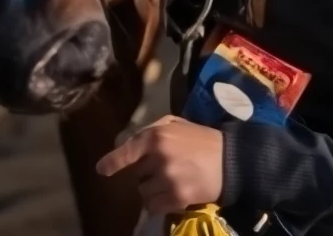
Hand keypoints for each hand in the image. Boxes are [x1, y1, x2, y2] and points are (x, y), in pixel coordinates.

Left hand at [96, 115, 223, 215]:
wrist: (230, 160)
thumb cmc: (202, 139)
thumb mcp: (177, 124)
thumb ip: (153, 131)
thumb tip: (129, 144)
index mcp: (157, 135)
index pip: (128, 150)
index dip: (113, 161)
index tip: (102, 170)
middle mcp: (159, 156)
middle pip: (137, 174)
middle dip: (146, 173)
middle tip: (164, 169)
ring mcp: (167, 179)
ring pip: (143, 193)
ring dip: (152, 191)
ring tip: (170, 183)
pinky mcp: (176, 198)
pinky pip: (154, 207)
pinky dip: (160, 204)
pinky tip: (173, 194)